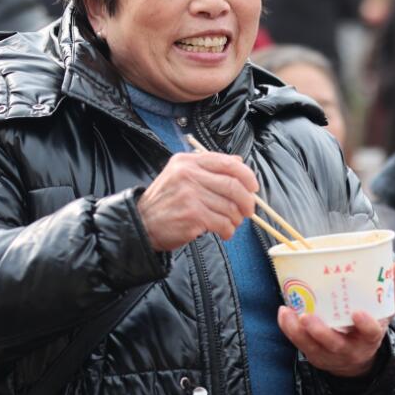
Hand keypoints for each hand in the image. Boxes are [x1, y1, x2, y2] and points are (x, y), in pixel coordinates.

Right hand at [138, 151, 257, 251]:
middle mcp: (188, 174)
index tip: (253, 187)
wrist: (141, 224)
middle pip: (233, 185)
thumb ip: (209, 168)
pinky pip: (222, 223)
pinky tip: (224, 232)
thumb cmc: (165, 202)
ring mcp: (190, 195)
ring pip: (229, 207)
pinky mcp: (192, 216)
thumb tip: (239, 162)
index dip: (246, 175)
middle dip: (247, 200)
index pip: (227, 163)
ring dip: (236, 219)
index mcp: (188, 161)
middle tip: (249, 210)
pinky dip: (228, 230)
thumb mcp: (180, 175)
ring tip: (232, 224)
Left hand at [278, 260, 394, 377]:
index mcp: (370, 337)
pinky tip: (284, 312)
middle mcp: (350, 349)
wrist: (356, 361)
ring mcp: (329, 354)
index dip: (365, 325)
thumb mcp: (384, 313)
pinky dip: (289, 329)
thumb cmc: (368, 329)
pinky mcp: (314, 354)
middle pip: (334, 344)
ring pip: (311, 346)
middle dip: (320, 331)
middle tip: (308, 316)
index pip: (371, 333)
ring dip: (297, 330)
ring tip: (289, 311)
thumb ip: (391, 290)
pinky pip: (299, 344)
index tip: (357, 312)